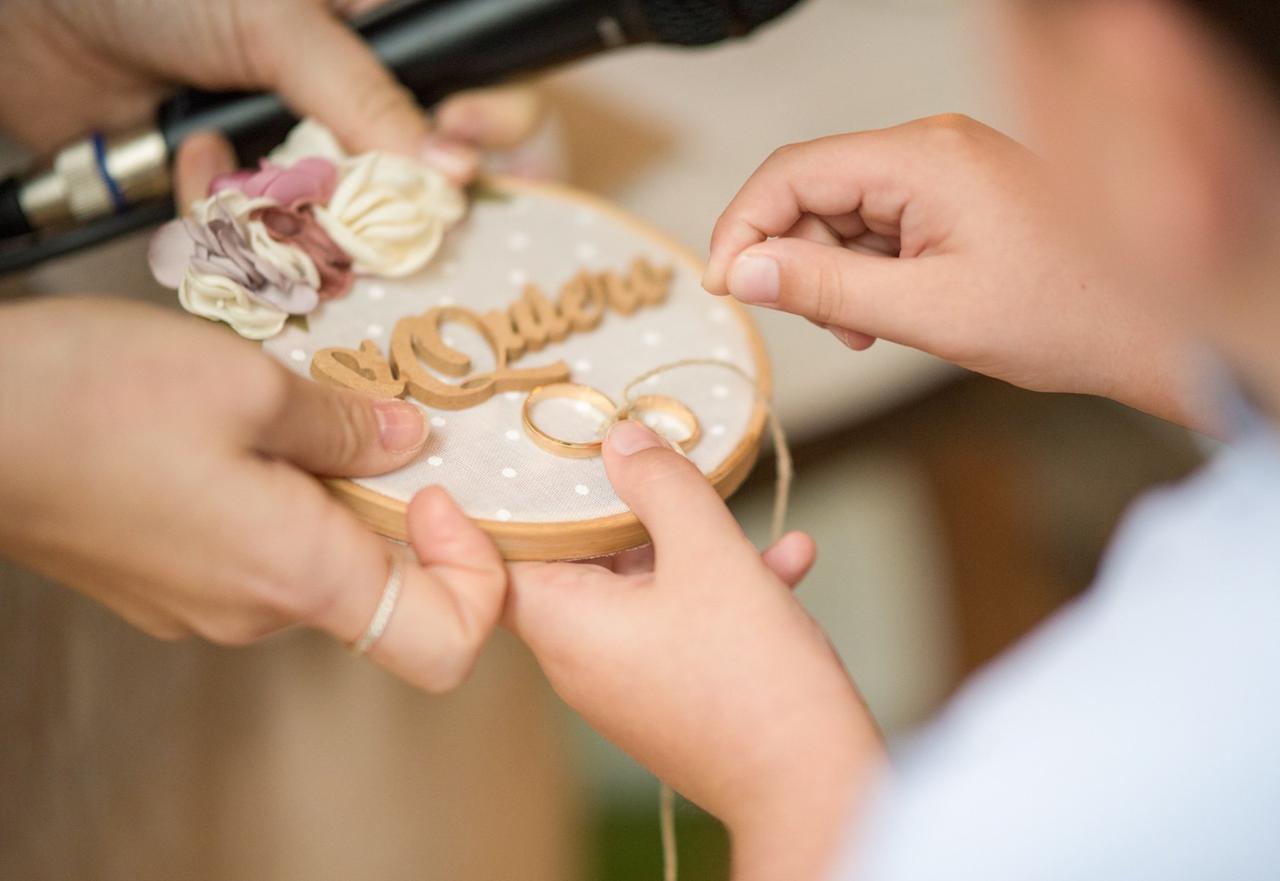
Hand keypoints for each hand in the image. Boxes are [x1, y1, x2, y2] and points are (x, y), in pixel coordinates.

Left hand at [0, 0, 543, 182]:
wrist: (36, 22)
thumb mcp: (277, 20)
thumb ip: (364, 94)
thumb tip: (447, 173)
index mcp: (386, 45)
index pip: (485, 96)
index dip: (498, 132)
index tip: (467, 155)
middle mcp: (356, 113)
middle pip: (428, 189)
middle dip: (396, 211)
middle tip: (360, 210)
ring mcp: (304, 167)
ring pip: (350, 236)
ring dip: (297, 217)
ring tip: (237, 169)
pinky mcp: (250, 210)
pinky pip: (273, 252)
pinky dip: (231, 228)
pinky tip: (194, 167)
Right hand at [0, 299, 505, 692]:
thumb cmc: (96, 398)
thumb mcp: (249, 385)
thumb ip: (346, 426)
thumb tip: (406, 442)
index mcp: (299, 576)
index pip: (444, 644)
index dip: (476, 579)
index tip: (441, 494)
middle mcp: (258, 614)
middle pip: (381, 593)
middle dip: (398, 512)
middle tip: (374, 426)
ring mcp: (205, 609)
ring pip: (316, 566)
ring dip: (333, 498)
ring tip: (291, 418)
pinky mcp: (167, 588)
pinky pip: (260, 557)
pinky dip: (281, 504)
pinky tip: (238, 437)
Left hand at [504, 421, 882, 880]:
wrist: (812, 787)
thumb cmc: (751, 675)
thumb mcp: (708, 553)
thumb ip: (660, 485)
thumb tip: (619, 439)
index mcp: (566, 624)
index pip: (502, 554)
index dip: (513, 500)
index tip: (534, 451)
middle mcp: (582, 658)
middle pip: (579, 559)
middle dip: (624, 506)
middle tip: (649, 454)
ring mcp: (626, 680)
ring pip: (641, 587)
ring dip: (689, 542)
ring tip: (734, 504)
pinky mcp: (671, 693)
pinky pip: (681, 623)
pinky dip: (721, 587)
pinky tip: (790, 556)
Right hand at [703, 115, 1203, 430]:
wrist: (1153, 327)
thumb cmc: (1064, 314)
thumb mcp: (926, 312)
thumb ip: (824, 288)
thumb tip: (742, 270)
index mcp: (925, 158)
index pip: (793, 172)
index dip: (744, 228)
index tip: (724, 286)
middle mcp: (933, 148)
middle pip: (815, 189)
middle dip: (797, 259)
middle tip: (818, 323)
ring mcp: (947, 170)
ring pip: (845, 212)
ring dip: (835, 273)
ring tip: (869, 328)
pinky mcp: (957, 196)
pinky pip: (882, 225)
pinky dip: (869, 271)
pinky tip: (890, 313)